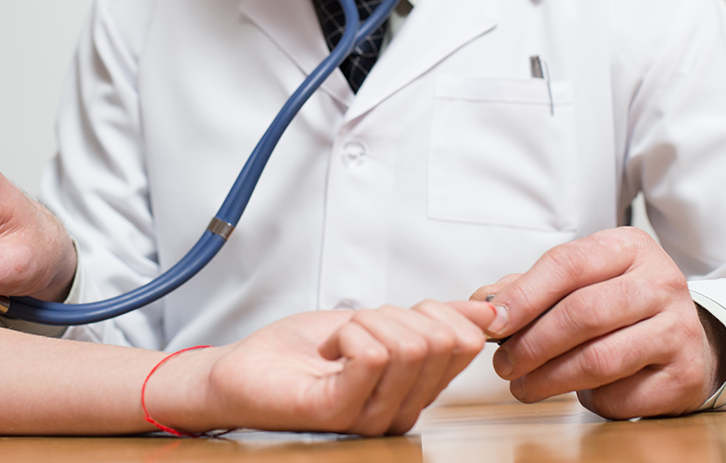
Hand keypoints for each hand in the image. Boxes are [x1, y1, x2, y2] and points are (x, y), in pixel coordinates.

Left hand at [146, 300, 496, 435]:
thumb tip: (485, 309)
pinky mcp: (338, 412)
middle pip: (442, 341)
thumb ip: (428, 320)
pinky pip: (371, 356)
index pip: (464, 343)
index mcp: (415, 389)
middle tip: (358, 327)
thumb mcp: (374, 323)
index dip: (435, 310)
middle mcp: (401, 410)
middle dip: (397, 313)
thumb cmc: (300, 353)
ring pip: (410, 346)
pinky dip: (347, 334)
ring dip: (366, 322)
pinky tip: (328, 352)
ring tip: (339, 341)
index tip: (393, 314)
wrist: (240, 375)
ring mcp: (372, 416)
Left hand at [470, 227, 725, 418]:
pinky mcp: (685, 375)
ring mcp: (679, 329)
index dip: (523, 296)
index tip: (493, 322)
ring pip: (600, 358)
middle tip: (504, 365)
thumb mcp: (579, 280)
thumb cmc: (616, 305)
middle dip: (532, 344)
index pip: (567, 264)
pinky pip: (622, 394)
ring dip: (550, 378)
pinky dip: (590, 399)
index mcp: (628, 247)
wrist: (683, 338)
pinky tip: (576, 393)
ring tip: (524, 386)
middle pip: (583, 313)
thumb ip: (528, 287)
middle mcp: (661, 282)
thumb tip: (483, 304)